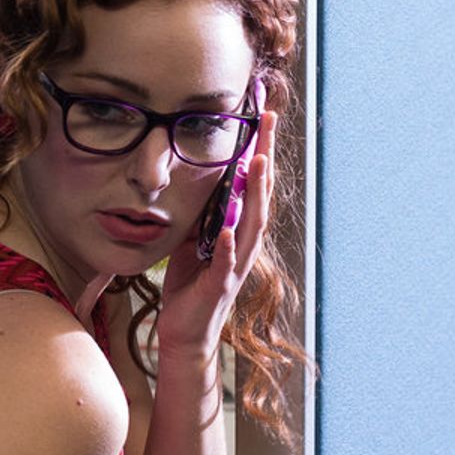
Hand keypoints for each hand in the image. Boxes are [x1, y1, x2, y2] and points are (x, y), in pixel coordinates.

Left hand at [155, 109, 277, 367]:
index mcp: (239, 232)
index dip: (260, 153)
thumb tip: (202, 180)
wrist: (185, 334)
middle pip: (261, 197)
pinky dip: (227, 248)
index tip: (265, 120)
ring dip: (255, 194)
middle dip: (265, 159)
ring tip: (257, 163)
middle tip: (269, 124)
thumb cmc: (190, 286)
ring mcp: (234, 267)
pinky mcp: (217, 288)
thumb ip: (203, 212)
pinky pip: (225, 265)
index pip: (254, 187)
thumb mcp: (192, 239)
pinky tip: (227, 230)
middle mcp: (244, 246)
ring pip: (251, 226)